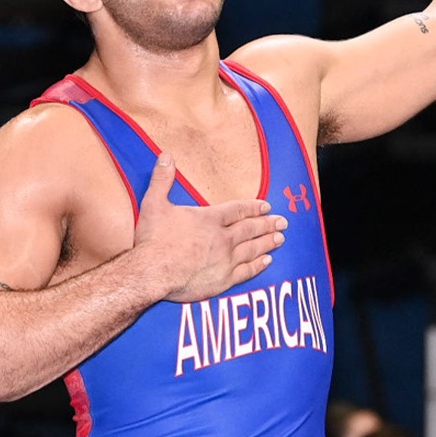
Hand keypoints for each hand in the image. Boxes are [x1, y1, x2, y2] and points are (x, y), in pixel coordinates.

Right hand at [133, 154, 285, 302]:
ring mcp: (225, 260)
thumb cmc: (153, 240)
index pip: (237, 210)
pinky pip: (247, 271)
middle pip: (250, 228)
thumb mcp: (153, 204)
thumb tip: (166, 156)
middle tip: (282, 221)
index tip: (266, 206)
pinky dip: (259, 265)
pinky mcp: (223, 280)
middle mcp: (222, 238)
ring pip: (253, 248)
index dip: (253, 207)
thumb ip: (162, 179)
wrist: (153, 272)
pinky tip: (267, 261)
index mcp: (209, 219)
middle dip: (267, 223)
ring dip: (268, 242)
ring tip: (280, 238)